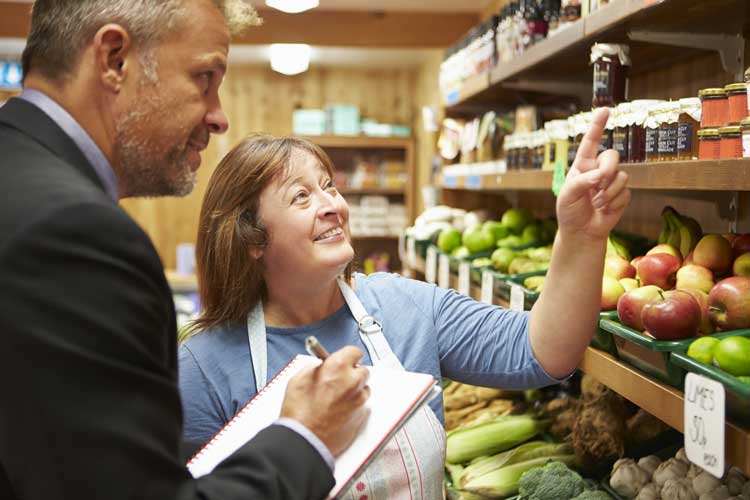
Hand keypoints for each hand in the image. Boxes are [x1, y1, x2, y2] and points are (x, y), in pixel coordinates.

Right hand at [281, 346, 370, 455]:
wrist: (303, 440)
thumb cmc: (298, 413)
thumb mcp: (299, 379)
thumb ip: (315, 368)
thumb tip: (321, 366)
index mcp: (338, 367)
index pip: (354, 352)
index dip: (347, 356)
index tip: (344, 360)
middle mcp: (352, 381)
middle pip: (362, 370)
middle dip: (352, 374)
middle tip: (338, 381)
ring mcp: (359, 400)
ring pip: (364, 389)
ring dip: (354, 391)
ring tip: (336, 400)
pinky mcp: (361, 417)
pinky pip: (362, 406)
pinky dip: (353, 407)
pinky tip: (338, 412)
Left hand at [556, 107, 630, 241]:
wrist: (581, 232)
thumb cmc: (570, 211)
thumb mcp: (568, 195)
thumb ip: (583, 181)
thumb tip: (601, 175)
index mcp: (582, 165)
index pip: (591, 142)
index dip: (597, 125)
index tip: (604, 110)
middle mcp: (598, 170)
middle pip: (613, 156)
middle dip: (608, 169)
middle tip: (598, 184)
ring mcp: (611, 182)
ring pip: (622, 176)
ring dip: (608, 192)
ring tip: (596, 203)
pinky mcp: (622, 195)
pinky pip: (626, 192)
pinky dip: (614, 203)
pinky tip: (605, 210)